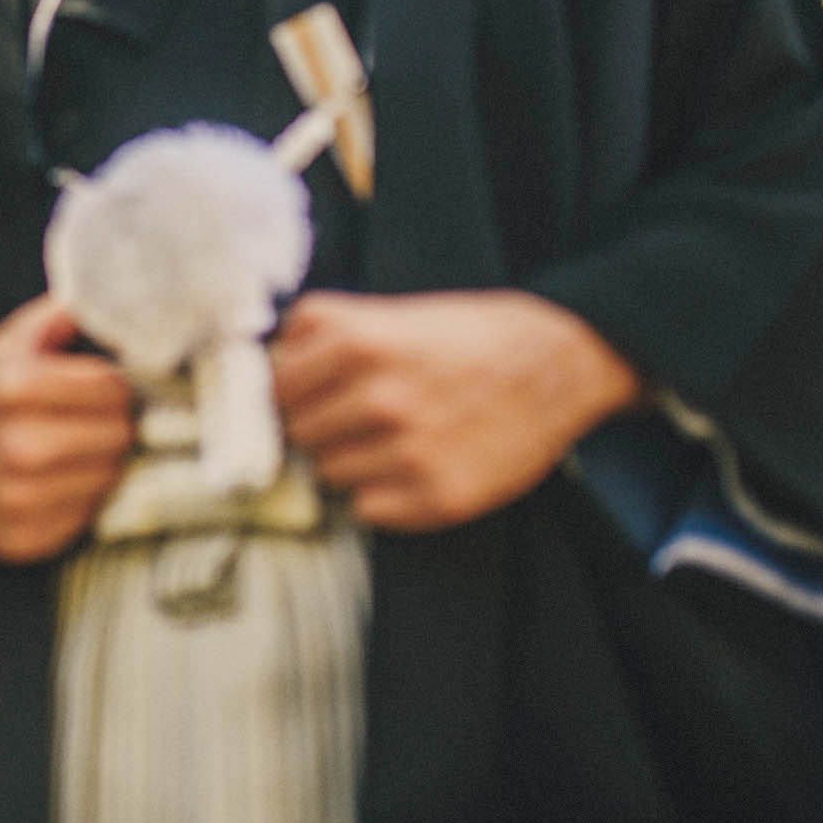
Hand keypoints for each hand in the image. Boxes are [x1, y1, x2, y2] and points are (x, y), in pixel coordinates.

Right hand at [0, 294, 136, 563]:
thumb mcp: (9, 341)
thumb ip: (64, 314)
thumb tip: (119, 298)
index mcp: (13, 387)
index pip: (113, 388)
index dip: (116, 383)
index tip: (106, 385)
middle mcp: (17, 448)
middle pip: (119, 435)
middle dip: (115, 422)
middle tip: (96, 419)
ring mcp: (18, 500)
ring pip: (109, 478)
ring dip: (102, 462)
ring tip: (76, 450)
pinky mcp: (21, 541)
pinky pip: (87, 517)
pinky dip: (81, 498)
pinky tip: (58, 482)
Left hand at [269, 289, 641, 530]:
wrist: (562, 362)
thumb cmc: (470, 335)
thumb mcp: (390, 312)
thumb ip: (321, 336)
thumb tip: (260, 371)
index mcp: (357, 341)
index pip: (274, 388)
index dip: (288, 392)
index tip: (304, 395)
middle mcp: (379, 396)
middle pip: (298, 433)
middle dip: (319, 426)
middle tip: (356, 416)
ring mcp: (409, 450)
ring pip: (329, 474)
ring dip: (350, 460)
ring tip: (393, 437)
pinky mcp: (439, 496)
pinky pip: (367, 509)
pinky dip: (381, 494)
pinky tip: (414, 465)